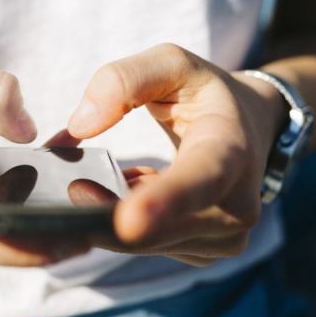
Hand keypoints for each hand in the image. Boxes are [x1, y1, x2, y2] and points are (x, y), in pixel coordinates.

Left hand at [66, 44, 287, 265]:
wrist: (247, 126)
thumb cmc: (203, 93)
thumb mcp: (171, 64)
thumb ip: (123, 80)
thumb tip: (80, 126)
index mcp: (232, 149)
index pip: (203, 179)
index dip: (166, 201)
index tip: (127, 221)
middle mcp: (238, 204)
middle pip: (161, 229)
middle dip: (107, 216)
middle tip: (68, 191)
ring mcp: (224, 236)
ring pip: (147, 244)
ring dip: (113, 216)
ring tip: (110, 176)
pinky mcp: (202, 252)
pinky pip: (147, 246)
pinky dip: (122, 223)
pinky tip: (124, 190)